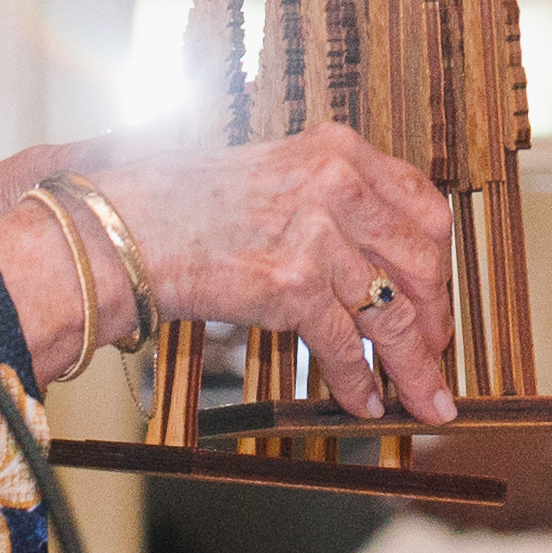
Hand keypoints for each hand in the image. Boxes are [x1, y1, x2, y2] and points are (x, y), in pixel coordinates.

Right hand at [0, 123, 455, 413]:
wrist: (114, 231)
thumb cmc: (178, 207)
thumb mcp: (269, 177)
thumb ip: (325, 200)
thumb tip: (373, 259)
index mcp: (335, 148)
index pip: (423, 204)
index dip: (438, 260)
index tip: (437, 294)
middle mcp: (335, 182)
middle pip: (422, 261)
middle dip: (435, 318)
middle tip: (435, 354)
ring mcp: (316, 231)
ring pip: (394, 313)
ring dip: (414, 367)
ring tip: (426, 400)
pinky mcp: (291, 283)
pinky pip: (346, 346)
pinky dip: (360, 382)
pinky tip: (364, 403)